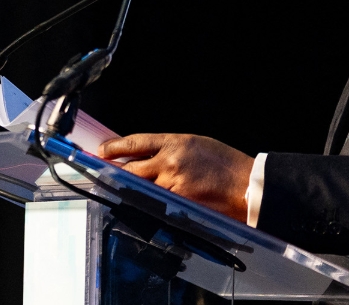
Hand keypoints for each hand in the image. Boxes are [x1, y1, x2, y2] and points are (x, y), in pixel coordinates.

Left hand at [98, 133, 252, 221]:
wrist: (247, 185)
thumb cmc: (225, 164)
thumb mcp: (196, 145)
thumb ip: (171, 149)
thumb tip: (147, 156)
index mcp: (176, 143)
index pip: (136, 143)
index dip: (115, 147)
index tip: (102, 150)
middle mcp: (170, 163)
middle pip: (131, 169)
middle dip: (116, 172)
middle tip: (106, 173)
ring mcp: (172, 186)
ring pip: (140, 189)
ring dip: (132, 190)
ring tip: (127, 190)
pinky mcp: (177, 205)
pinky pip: (154, 204)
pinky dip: (148, 204)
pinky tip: (148, 203)